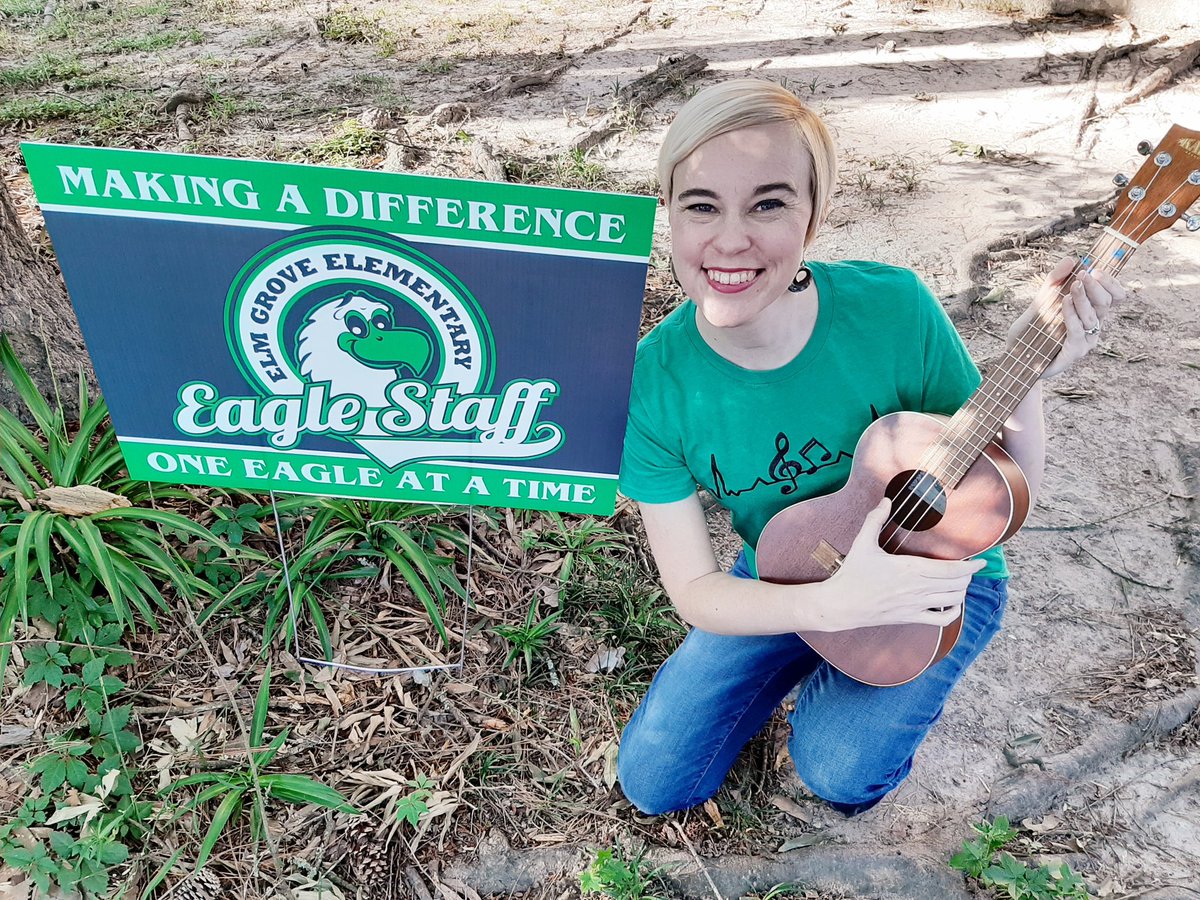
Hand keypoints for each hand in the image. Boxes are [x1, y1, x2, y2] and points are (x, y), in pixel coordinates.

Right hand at [807, 499, 984, 631]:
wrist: (842, 605)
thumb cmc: (852, 574)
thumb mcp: (862, 543)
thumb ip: (875, 520)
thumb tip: (885, 501)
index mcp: (910, 568)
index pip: (951, 569)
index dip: (971, 566)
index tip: (981, 561)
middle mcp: (917, 588)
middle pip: (957, 584)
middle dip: (967, 576)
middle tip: (968, 568)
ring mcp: (916, 605)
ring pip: (953, 600)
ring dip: (961, 590)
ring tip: (959, 582)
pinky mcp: (911, 617)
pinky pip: (941, 619)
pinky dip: (953, 612)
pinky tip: (950, 603)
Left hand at [1006, 256, 1125, 379]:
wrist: (1015, 355)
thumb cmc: (1031, 329)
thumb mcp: (1041, 300)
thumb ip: (1054, 281)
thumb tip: (1071, 259)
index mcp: (1090, 312)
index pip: (1113, 296)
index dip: (1111, 283)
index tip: (1097, 269)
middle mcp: (1093, 326)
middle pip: (1106, 304)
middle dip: (1096, 287)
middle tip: (1084, 274)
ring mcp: (1086, 341)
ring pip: (1093, 316)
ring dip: (1084, 299)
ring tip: (1074, 285)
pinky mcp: (1074, 353)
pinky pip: (1077, 331)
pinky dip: (1072, 314)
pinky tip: (1064, 302)